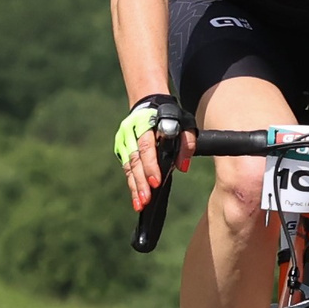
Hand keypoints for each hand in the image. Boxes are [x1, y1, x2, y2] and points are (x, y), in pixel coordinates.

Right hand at [114, 95, 191, 210]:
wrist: (148, 104)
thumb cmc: (170, 115)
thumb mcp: (184, 122)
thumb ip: (187, 142)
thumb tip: (183, 167)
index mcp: (145, 123)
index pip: (146, 146)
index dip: (150, 165)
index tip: (156, 182)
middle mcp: (130, 132)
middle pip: (134, 160)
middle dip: (140, 181)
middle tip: (146, 200)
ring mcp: (123, 140)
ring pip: (128, 166)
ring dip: (134, 186)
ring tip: (140, 204)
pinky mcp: (121, 148)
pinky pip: (127, 168)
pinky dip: (132, 183)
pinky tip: (137, 198)